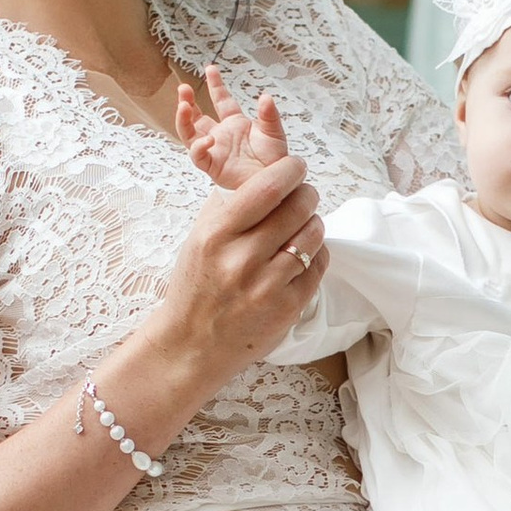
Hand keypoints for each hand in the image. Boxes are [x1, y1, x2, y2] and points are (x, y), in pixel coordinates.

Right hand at [146, 102, 328, 380]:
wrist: (192, 344)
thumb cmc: (196, 285)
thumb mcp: (199, 238)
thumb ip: (228, 204)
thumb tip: (263, 169)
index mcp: (217, 235)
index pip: (267, 188)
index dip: (290, 170)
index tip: (295, 167)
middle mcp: (242, 260)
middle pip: (297, 207)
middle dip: (307, 193)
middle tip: (305, 194)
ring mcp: (267, 286)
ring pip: (313, 235)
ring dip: (315, 222)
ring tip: (304, 224)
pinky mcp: (287, 308)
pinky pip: (319, 267)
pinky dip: (318, 254)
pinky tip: (304, 254)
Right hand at [177, 65, 279, 188]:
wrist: (274, 185)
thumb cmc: (274, 160)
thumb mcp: (274, 133)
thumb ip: (269, 116)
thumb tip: (265, 97)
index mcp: (234, 123)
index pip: (220, 99)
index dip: (215, 84)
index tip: (210, 68)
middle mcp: (220, 134)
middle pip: (196, 116)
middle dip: (187, 101)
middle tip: (183, 89)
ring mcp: (214, 150)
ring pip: (189, 134)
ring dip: (184, 120)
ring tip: (184, 107)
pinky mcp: (212, 166)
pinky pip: (198, 156)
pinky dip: (200, 147)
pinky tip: (208, 140)